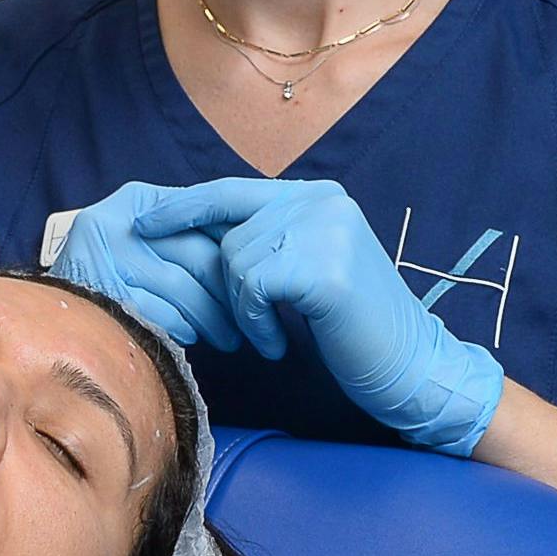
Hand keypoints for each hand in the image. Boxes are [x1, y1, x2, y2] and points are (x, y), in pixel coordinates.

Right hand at [50, 181, 240, 350]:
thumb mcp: (146, 238)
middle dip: (229, 293)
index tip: (253, 279)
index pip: (201, 221)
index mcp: (136, 201)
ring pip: (181, 288)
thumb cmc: (114, 275)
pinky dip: (180, 328)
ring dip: (212, 319)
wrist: (55, 313)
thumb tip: (248, 247)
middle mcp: (116, 222)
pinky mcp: (100, 294)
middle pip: (196, 256)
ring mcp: (105, 258)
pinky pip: (157, 313)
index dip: (234, 254)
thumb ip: (186, 233)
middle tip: (249, 321)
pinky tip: (190, 337)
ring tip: (228, 338)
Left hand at [135, 178, 504, 455]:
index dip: (185, 207)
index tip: (145, 222)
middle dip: (225, 284)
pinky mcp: (324, 268)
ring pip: (236, 260)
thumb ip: (269, 240)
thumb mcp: (310, 267)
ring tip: (272, 333)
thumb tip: (198, 234)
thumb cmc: (354, 325)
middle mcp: (323, 202)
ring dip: (244, 309)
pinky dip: (256, 322)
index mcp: (319, 196)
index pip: (232, 190)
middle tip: (252, 323)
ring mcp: (327, 231)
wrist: (410, 365)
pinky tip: (279, 342)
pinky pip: (252, 287)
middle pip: (229, 231)